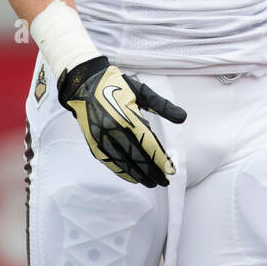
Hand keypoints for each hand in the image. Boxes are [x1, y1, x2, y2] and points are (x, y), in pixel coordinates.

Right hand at [57, 55, 185, 187]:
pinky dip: (122, 172)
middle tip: (164, 181)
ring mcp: (101, 138)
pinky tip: (132, 178)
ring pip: (123, 162)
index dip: (160, 160)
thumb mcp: (141, 91)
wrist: (83, 83)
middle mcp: (113, 130)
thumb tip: (183, 117)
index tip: (171, 170)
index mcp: (127, 116)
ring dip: (138, 175)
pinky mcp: (93, 142)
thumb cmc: (115, 84)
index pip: (148, 145)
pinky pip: (109, 161)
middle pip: (137, 157)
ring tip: (151, 183)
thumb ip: (162, 105)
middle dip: (152, 172)